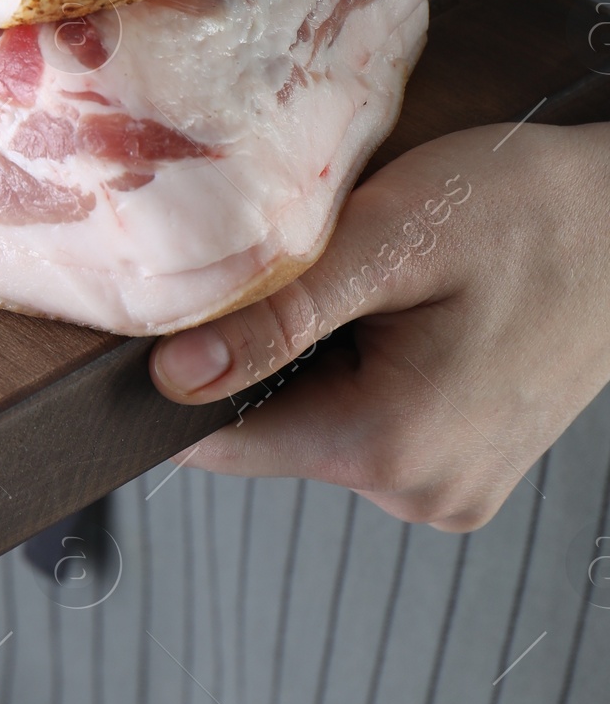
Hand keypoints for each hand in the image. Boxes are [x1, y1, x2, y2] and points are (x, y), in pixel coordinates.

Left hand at [149, 120, 609, 530]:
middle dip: (267, 350)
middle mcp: (420, 492)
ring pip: (318, 424)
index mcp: (392, 446)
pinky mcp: (465, 467)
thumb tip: (174, 374)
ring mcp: (448, 489)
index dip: (180, 374)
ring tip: (382, 286)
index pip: (221, 443)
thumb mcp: (390, 238)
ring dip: (319, 357)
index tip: (186, 309)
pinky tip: (409, 314)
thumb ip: (278, 314)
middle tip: (324, 268)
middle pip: (270, 429)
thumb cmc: (529, 211)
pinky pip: (372, 424)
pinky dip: (365, 369)